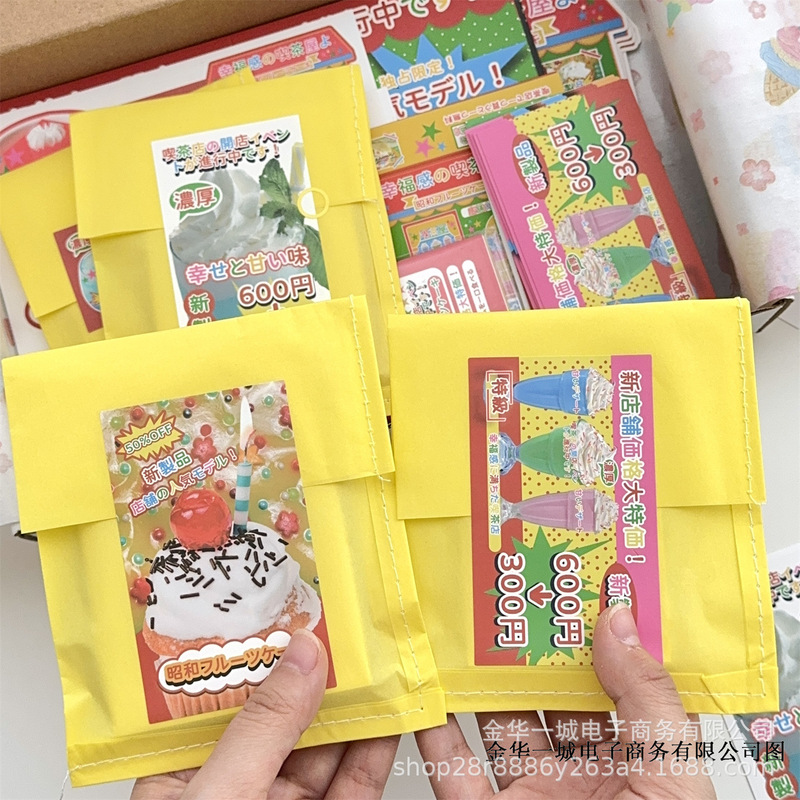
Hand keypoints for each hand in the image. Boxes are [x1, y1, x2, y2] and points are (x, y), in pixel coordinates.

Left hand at [132, 629, 398, 799]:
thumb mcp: (224, 799)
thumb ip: (265, 729)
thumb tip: (303, 655)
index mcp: (190, 778)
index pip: (227, 699)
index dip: (263, 653)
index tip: (298, 611)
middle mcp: (239, 790)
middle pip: (284, 718)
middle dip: (320, 675)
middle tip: (351, 627)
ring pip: (326, 747)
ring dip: (355, 704)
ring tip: (379, 658)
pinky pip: (355, 782)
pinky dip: (376, 748)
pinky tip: (391, 714)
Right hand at [417, 603, 715, 798]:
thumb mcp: (671, 778)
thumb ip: (646, 697)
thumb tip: (619, 616)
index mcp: (634, 760)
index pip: (611, 678)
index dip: (591, 629)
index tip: (567, 579)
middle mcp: (581, 775)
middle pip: (546, 694)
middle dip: (524, 645)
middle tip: (502, 590)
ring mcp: (531, 795)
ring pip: (495, 724)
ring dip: (474, 679)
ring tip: (457, 627)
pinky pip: (452, 772)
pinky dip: (432, 735)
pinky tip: (425, 696)